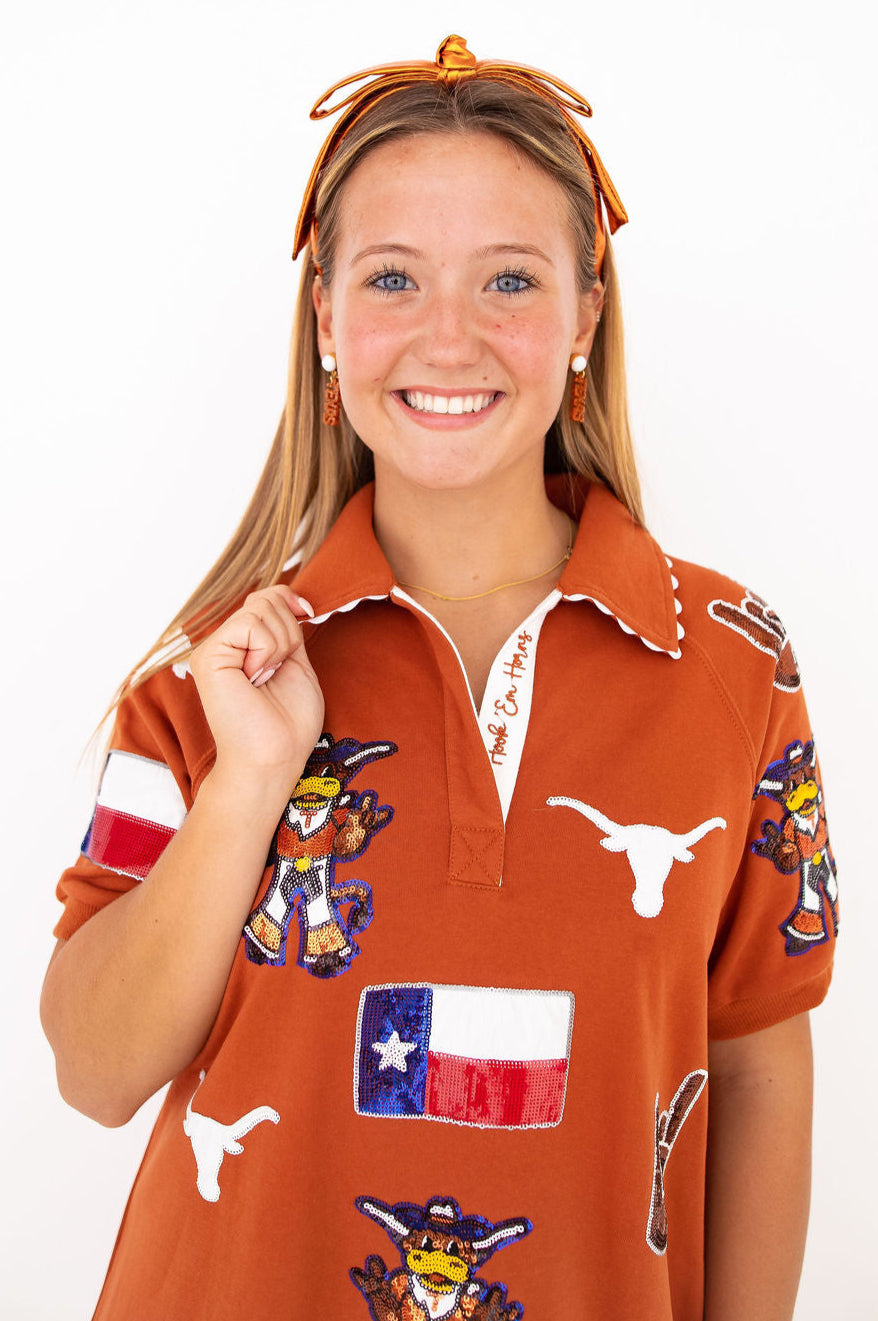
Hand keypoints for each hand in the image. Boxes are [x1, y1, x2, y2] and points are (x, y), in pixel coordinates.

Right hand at [189, 586, 323, 796]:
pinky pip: (250, 624)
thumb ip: (288, 630)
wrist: (275, 757)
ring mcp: (212, 649)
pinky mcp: (207, 656)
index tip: (308, 615)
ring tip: (265, 679)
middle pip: (266, 599)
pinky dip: (267, 650)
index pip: (265, 597)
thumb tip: (292, 598)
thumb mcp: (296, 663)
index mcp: (242, 646)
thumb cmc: (289, 722)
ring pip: (260, 609)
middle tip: (277, 671)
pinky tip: (256, 678)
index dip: (290, 600)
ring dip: (280, 645)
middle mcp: (224, 644)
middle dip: (289, 633)